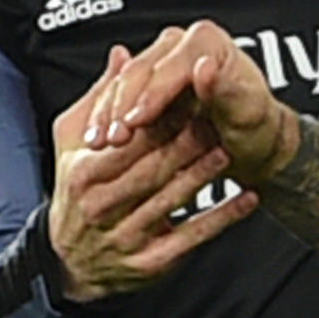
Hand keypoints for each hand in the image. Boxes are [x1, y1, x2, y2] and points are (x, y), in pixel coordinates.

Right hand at [47, 46, 252, 299]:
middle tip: (217, 117)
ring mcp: (128, 238)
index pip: (127, 142)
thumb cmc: (75, 189)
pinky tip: (248, 197)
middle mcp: (103, 208)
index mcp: (83, 175)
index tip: (188, 95)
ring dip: (204, 174)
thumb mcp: (71, 141)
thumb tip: (122, 54)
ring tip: (229, 148)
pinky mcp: (152, 262)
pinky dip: (222, 217)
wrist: (72, 263)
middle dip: (186, 142)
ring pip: (173, 199)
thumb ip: (98, 97)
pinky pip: (192, 235)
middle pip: (152, 168)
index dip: (159, 118)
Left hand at [83, 23, 295, 179]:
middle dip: (121, 107)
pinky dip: (205, 78)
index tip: (92, 141)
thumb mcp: (160, 121)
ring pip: (168, 71)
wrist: (258, 143)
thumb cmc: (207, 132)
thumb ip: (129, 100)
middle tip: (110, 138)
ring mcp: (210, 49)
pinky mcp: (234, 64)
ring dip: (151, 98)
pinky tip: (200, 83)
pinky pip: (213, 72)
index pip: (123, 78)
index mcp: (163, 52)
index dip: (105, 110)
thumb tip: (94, 86)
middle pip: (141, 72)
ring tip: (134, 124)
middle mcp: (184, 41)